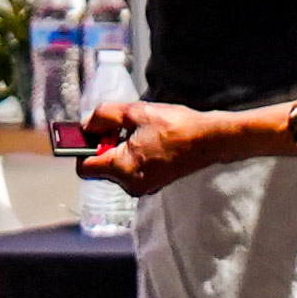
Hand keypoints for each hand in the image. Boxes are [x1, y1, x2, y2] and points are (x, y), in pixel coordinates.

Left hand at [92, 101, 240, 192]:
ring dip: (121, 151)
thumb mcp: (135, 112)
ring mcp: (145, 186)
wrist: (213, 139)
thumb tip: (87, 125)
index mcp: (122, 168)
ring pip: (117, 168)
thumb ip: (103, 116)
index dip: (83, 148)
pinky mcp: (156, 183)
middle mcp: (130, 183)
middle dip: (105, 147)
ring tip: (141, 134)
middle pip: (101, 167)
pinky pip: (133, 171)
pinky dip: (135, 156)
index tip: (93, 134)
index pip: (83, 166)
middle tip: (122, 128)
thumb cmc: (177, 127)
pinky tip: (151, 141)